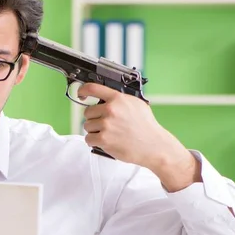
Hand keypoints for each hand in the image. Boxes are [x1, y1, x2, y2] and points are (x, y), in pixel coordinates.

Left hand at [78, 83, 200, 190]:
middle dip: (94, 118)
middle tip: (105, 124)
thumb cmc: (147, 127)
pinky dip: (94, 142)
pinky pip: (88, 139)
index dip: (83, 90)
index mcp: (118, 99)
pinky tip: (104, 141)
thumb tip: (106, 96)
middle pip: (87, 112)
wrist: (154, 145)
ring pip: (87, 126)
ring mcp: (106, 125)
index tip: (81, 93)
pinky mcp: (103, 139)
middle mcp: (111, 110)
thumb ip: (120, 99)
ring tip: (108, 134)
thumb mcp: (137, 104)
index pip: (93, 88)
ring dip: (94, 131)